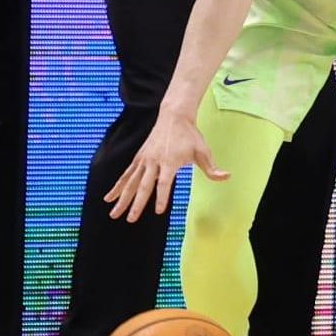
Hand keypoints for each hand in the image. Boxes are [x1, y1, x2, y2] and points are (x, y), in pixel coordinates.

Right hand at [104, 109, 226, 221]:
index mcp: (170, 161)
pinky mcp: (138, 158)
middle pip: (143, 186)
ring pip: (130, 182)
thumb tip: (226, 177)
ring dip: (121, 198)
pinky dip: (117, 186)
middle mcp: (154, 161)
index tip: (158, 211)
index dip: (161, 197)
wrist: (174, 116)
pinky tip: (109, 198)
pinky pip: (126, 174)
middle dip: (136, 204)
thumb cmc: (190, 136)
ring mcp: (144, 159)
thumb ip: (211, 168)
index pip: (164, 183)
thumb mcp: (203, 151)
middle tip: (130, 220)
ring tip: (113, 214)